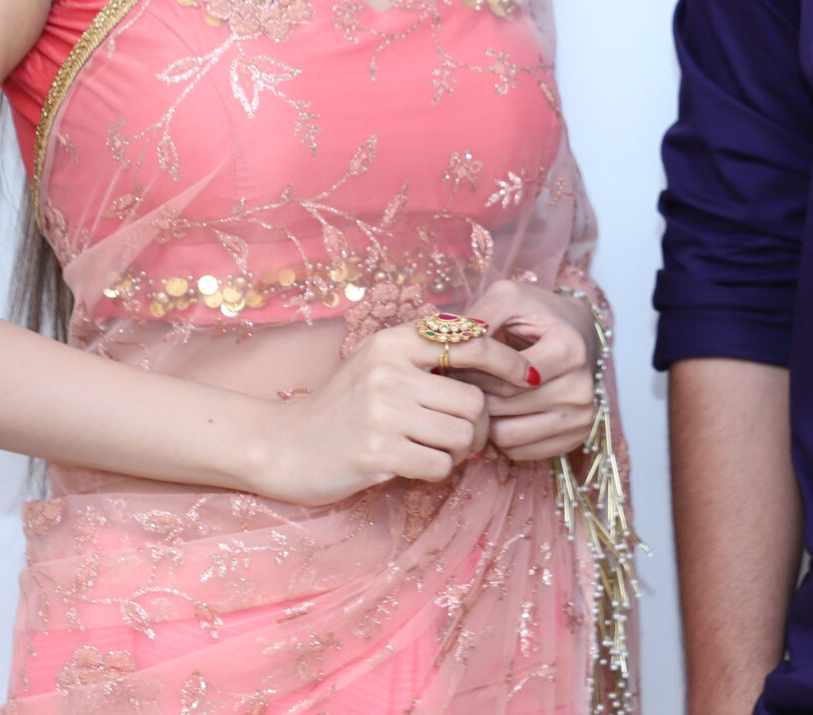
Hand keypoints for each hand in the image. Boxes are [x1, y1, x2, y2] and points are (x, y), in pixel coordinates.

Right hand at [247, 319, 532, 505]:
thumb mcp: (378, 364)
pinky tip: (414, 466)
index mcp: (393, 343)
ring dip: (459, 452)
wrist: (286, 447)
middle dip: (479, 426)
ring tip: (436, 451)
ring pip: (462, 435)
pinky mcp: (377, 452)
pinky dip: (437, 472)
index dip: (506, 360)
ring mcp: (382, 412)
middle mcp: (389, 372)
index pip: (469, 340)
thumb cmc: (342, 407)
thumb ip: (423, 355)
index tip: (526, 377)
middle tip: (465, 438)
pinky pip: (440, 466)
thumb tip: (490, 352)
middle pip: (473, 401)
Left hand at [466, 279, 600, 461]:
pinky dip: (502, 436)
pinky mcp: (576, 437)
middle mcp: (582, 387)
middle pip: (506, 408)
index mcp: (569, 349)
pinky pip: (521, 452)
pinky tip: (500, 413)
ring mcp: (581, 415)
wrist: (575, 329)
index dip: (477, 373)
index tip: (459, 363)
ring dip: (486, 419)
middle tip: (462, 381)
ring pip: (509, 436)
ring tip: (481, 395)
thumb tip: (449, 344)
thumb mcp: (508, 298)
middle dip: (476, 395)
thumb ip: (480, 316)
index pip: (508, 379)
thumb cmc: (536, 313)